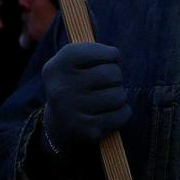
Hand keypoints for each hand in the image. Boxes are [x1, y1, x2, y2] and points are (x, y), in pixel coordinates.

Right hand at [40, 41, 130, 158]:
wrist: (59, 124)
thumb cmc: (74, 83)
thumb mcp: (71, 61)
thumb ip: (92, 49)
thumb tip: (114, 54)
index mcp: (57, 66)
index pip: (98, 51)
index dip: (110, 54)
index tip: (108, 59)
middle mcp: (62, 89)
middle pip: (112, 73)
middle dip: (116, 76)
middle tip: (107, 82)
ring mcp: (74, 112)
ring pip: (119, 95)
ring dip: (119, 95)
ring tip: (107, 97)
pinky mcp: (88, 130)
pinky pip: (122, 114)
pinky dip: (122, 112)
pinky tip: (109, 112)